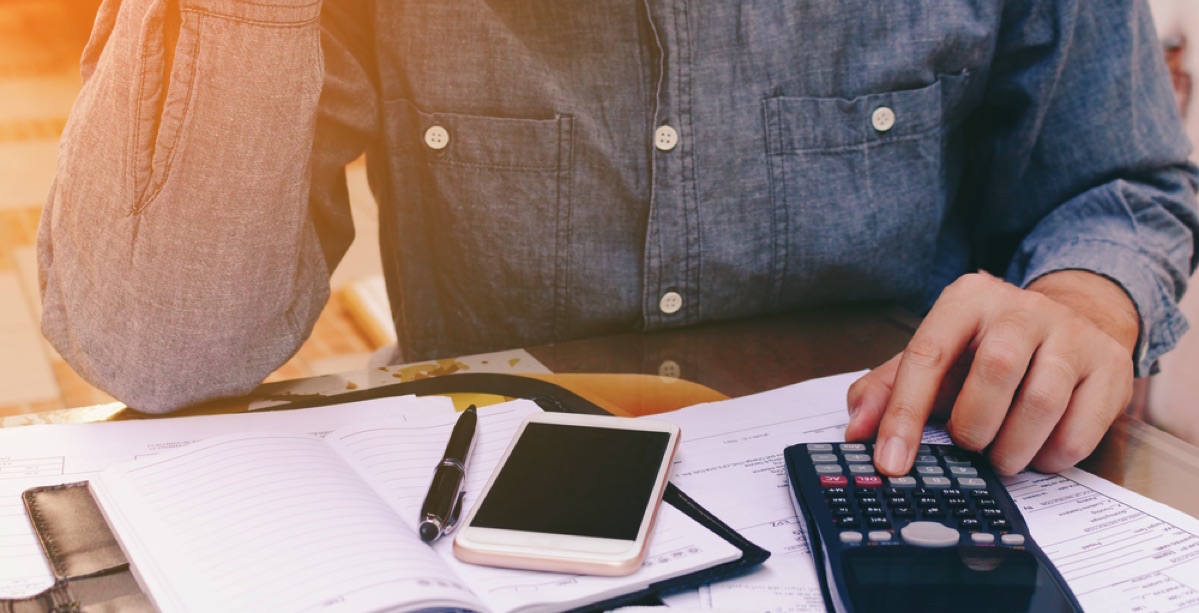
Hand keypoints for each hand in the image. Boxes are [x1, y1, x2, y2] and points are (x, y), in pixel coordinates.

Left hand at [845, 271, 1138, 475]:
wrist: (1068, 325)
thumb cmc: (985, 349)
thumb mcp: (933, 358)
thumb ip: (887, 389)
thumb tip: (857, 431)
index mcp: (967, 299)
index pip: (928, 354)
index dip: (904, 414)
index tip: (890, 462)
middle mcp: (1021, 308)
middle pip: (996, 370)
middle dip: (974, 425)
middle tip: (968, 446)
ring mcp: (1072, 335)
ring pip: (1042, 400)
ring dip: (1013, 447)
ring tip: (1001, 457)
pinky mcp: (1109, 367)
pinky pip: (1080, 428)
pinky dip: (1051, 456)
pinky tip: (1037, 452)